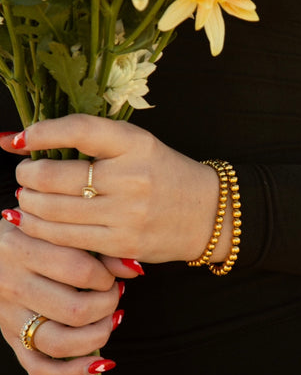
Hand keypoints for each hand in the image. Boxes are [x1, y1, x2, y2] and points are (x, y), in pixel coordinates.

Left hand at [0, 115, 226, 263]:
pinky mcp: (123, 244)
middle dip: (27, 176)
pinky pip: (68, 239)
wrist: (208, 213)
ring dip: (29, 204)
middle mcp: (132, 177)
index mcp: (136, 143)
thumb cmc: (164, 174)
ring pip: (54, 212)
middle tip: (23, 175)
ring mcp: (127, 214)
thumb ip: (90, 139)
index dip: (42, 133)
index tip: (19, 140)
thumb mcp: (137, 144)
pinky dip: (42, 230)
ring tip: (27, 198)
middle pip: (55, 177)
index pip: (80, 130)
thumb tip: (23, 139)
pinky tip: (37, 222)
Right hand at [0, 218, 125, 374]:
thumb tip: (134, 268)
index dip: (107, 276)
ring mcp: (8, 316)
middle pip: (75, 310)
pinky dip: (73, 372)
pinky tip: (99, 363)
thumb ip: (94, 242)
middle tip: (112, 294)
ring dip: (97, 336)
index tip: (110, 273)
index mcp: (22, 248)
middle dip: (107, 305)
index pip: (81, 271)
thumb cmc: (31, 232)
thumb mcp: (56, 227)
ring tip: (108, 319)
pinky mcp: (9, 338)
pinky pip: (39, 368)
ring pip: (60, 342)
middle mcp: (12, 284)